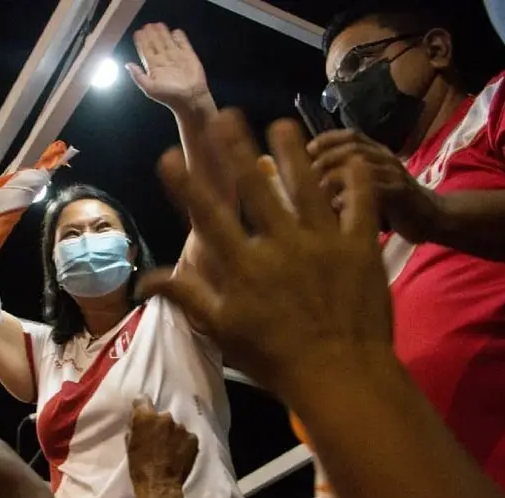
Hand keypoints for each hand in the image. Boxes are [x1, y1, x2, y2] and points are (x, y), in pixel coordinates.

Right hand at [126, 398, 198, 490]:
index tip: (143, 415)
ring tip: (170, 449)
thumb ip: (135, 427)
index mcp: (146, 418)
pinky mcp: (193, 438)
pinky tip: (179, 454)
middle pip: (162, 415)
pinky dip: (183, 443)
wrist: (159, 486)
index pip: (143, 399)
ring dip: (173, 434)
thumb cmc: (139, 466)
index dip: (142, 407)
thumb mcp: (130, 444)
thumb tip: (139, 419)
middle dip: (160, 424)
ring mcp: (182, 428)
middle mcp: (166, 417)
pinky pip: (187, 436)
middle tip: (158, 438)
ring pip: (176, 426)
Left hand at [128, 23, 210, 112]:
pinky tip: (175, 32)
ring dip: (163, 33)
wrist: (190, 99)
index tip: (138, 32)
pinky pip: (183, 43)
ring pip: (167, 41)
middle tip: (148, 26)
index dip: (142, 42)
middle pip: (156, 44)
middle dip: (151, 35)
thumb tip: (127, 65)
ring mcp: (176, 57)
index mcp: (154, 67)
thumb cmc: (170, 96)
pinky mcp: (188, 56)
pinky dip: (179, 37)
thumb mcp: (150, 88)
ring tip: (158, 24)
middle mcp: (164, 61)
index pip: (146, 51)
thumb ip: (138, 76)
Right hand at [137, 111, 392, 404]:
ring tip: (282, 123)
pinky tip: (349, 157)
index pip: (208, 216)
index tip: (168, 156)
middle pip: (255, 187)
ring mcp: (323, 241)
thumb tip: (144, 281)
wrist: (341, 375)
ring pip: (306, 185)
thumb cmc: (276, 359)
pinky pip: (359, 204)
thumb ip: (187, 297)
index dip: (186, 184)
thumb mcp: (223, 330)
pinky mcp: (359, 246)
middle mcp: (281, 244)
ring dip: (292, 152)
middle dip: (237, 147)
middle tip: (225, 115)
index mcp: (245, 265)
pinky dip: (355, 179)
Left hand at [308, 128, 441, 242]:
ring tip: (319, 188)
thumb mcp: (369, 184)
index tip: (307, 149)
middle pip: (354, 147)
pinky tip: (337, 205)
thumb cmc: (393, 202)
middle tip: (309, 173)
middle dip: (328, 157)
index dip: (328, 138)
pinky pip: (374, 189)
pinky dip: (352, 196)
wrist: (431, 216)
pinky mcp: (400, 193)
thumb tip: (311, 176)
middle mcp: (386, 158)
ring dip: (337, 175)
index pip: (352, 135)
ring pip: (362, 165)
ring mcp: (394, 174)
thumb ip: (347, 176)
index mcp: (377, 152)